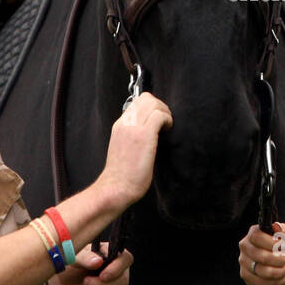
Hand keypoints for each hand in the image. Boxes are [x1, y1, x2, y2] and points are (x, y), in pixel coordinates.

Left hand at [48, 243, 131, 284]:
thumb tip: (98, 262)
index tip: (102, 276)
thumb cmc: (72, 265)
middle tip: (85, 282)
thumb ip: (85, 258)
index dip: (117, 268)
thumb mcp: (74, 258)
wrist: (65, 283)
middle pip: (122, 281)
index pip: (126, 259)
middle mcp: (119, 270)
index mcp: (112, 255)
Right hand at [99, 92, 172, 208]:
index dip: (151, 107)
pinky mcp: (144, 136)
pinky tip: (166, 131)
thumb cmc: (123, 173)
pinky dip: (168, 120)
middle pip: (146, 98)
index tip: (158, 119)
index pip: (137, 102)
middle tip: (165, 122)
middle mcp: (125, 123)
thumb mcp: (123, 147)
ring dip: (165, 112)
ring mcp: (134, 128)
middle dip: (160, 106)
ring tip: (166, 127)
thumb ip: (132, 135)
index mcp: (120, 125)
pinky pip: (160, 116)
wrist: (116, 187)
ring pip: (154, 103)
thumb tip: (149, 129)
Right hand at [238, 222, 284, 284]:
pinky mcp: (245, 276)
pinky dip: (275, 281)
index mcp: (254, 233)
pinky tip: (280, 277)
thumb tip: (277, 227)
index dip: (270, 242)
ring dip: (279, 272)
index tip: (281, 246)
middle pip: (259, 255)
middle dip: (278, 259)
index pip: (256, 236)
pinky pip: (260, 282)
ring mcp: (244, 262)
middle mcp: (245, 246)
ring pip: (261, 270)